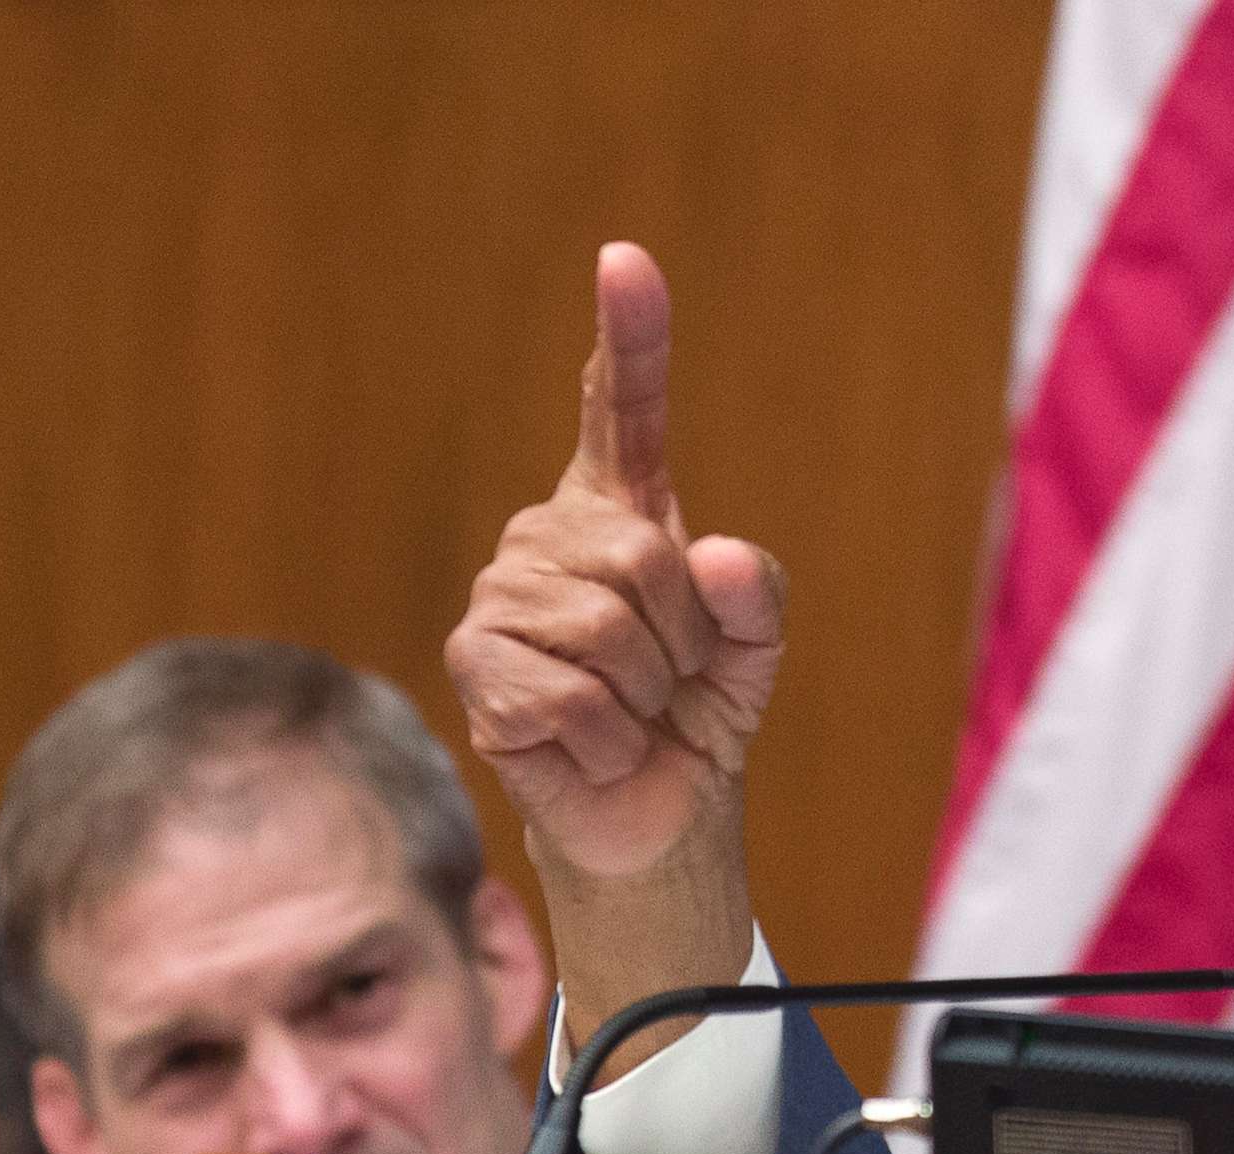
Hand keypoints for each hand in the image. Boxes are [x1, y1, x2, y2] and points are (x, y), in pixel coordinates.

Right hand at [446, 242, 785, 889]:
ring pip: (606, 627)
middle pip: (642, 556)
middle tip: (670, 683)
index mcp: (619, 511)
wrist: (656, 814)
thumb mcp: (755, 651)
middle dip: (683, 638)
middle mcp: (548, 536)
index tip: (627, 259)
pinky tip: (593, 747)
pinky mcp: (476, 665)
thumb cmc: (696, 717)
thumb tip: (713, 557)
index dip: (629, 333)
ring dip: (646, 693)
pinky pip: (572, 695)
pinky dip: (607, 740)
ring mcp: (503, 595)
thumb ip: (757, 598)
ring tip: (631, 714)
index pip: (621, 407)